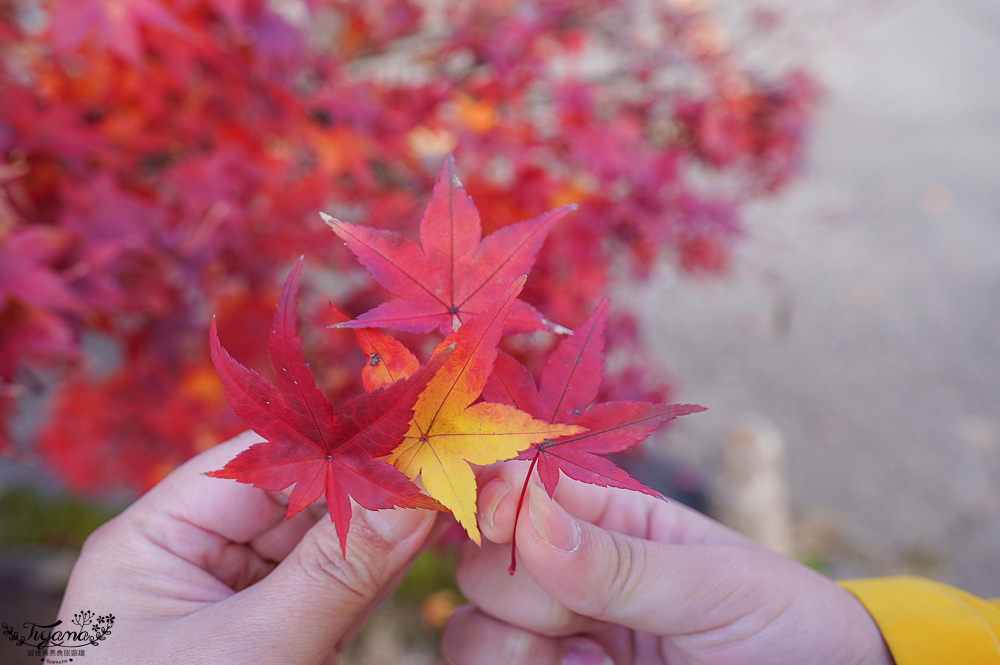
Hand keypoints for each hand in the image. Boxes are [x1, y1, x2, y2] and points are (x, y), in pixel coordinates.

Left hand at [53, 431, 435, 663]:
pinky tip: (424, 539)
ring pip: (324, 544)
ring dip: (384, 526)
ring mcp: (239, 602)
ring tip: (450, 491)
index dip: (334, 442)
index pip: (255, 463)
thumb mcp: (251, 653)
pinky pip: (334, 588)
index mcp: (154, 542)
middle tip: (447, 461)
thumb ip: (336, 569)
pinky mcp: (276, 638)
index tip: (410, 430)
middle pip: (296, 500)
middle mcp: (195, 560)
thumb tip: (415, 492)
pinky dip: (378, 572)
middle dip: (369, 485)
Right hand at [443, 462, 894, 664]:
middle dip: (520, 588)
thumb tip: (528, 514)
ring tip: (591, 661)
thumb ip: (620, 559)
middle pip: (479, 564)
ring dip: (511, 646)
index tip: (504, 518)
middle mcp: (567, 575)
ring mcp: (558, 637)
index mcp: (604, 519)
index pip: (516, 490)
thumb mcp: (714, 584)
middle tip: (585, 616)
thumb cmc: (783, 625)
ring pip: (468, 630)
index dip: (494, 498)